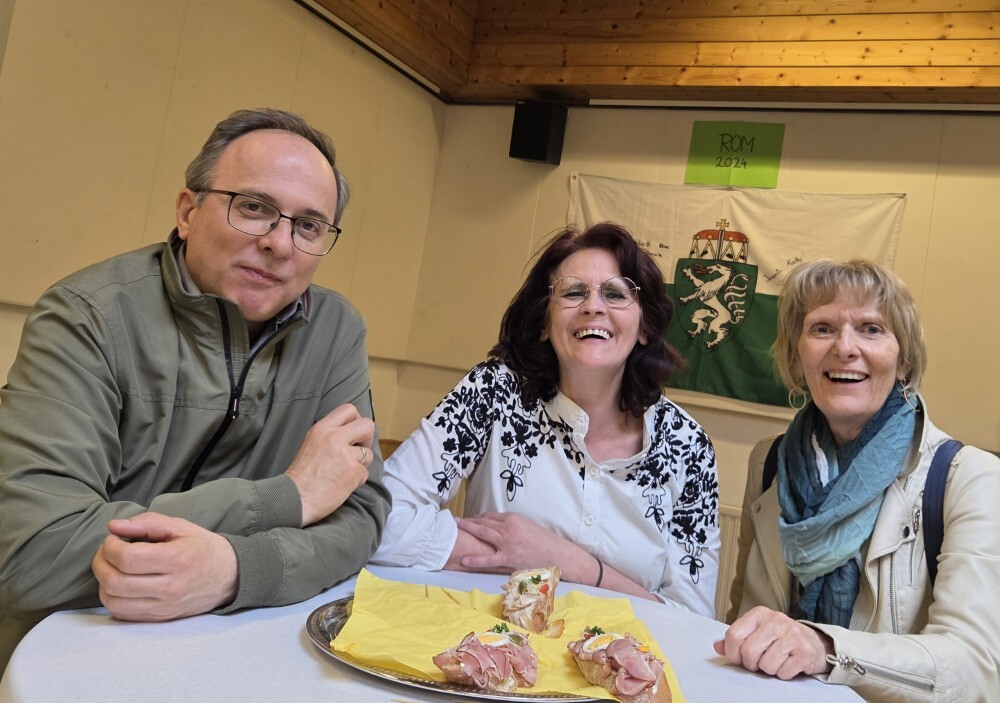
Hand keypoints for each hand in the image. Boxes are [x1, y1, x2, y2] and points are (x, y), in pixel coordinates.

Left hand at [91, 512, 237, 621]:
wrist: (230, 576)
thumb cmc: (203, 548)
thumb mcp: (180, 527)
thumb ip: (147, 523)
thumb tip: (114, 526)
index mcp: (177, 559)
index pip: (127, 559)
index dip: (110, 547)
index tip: (113, 539)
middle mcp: (170, 587)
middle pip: (116, 582)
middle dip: (100, 563)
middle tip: (106, 552)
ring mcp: (164, 606)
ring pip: (114, 601)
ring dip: (103, 582)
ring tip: (110, 568)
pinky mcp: (160, 618)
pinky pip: (123, 614)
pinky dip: (113, 598)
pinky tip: (120, 584)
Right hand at [284, 404, 374, 525]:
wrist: (294, 498)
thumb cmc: (300, 475)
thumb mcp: (310, 443)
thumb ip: (329, 435)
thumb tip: (350, 435)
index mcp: (322, 428)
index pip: (348, 409)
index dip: (356, 421)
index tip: (353, 434)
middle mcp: (334, 437)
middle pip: (367, 425)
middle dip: (367, 438)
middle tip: (359, 450)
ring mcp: (345, 454)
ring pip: (369, 453)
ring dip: (361, 464)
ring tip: (344, 472)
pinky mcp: (353, 472)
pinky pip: (365, 473)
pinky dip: (357, 480)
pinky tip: (342, 484)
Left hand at [453, 512, 575, 575]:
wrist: (558, 554)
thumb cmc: (544, 541)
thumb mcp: (527, 526)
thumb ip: (511, 524)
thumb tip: (497, 526)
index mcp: (513, 518)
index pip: (490, 515)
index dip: (477, 517)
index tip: (469, 519)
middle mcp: (508, 527)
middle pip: (483, 522)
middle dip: (468, 521)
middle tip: (455, 520)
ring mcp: (508, 543)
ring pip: (483, 534)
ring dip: (468, 530)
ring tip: (455, 530)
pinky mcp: (509, 558)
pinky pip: (489, 559)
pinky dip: (476, 559)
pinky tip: (465, 560)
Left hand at [713, 606, 832, 678]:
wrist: (814, 642)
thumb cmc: (779, 638)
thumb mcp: (756, 633)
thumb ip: (736, 639)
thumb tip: (717, 646)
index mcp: (759, 613)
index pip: (733, 635)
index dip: (732, 652)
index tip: (738, 658)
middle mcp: (776, 620)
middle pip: (749, 652)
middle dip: (751, 664)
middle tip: (759, 662)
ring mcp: (792, 635)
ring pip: (766, 665)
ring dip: (768, 670)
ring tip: (776, 660)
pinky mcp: (805, 651)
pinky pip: (783, 673)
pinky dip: (783, 674)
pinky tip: (788, 664)